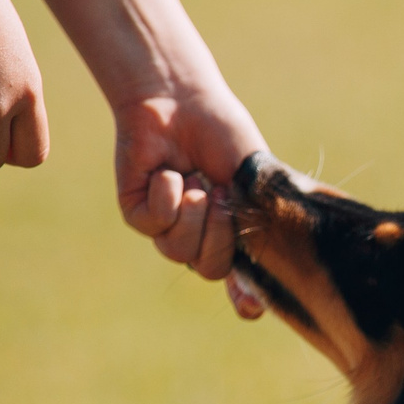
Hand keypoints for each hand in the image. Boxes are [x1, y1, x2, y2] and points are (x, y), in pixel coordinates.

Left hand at [115, 85, 267, 317]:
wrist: (183, 99)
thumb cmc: (224, 135)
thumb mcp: (254, 180)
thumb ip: (264, 220)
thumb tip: (265, 272)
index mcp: (234, 236)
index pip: (242, 285)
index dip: (246, 299)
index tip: (249, 304)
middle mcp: (201, 238)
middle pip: (211, 268)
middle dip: (220, 232)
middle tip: (220, 192)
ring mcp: (168, 228)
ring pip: (179, 250)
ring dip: (193, 211)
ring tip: (194, 179)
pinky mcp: (138, 214)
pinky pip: (154, 223)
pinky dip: (167, 194)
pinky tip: (169, 171)